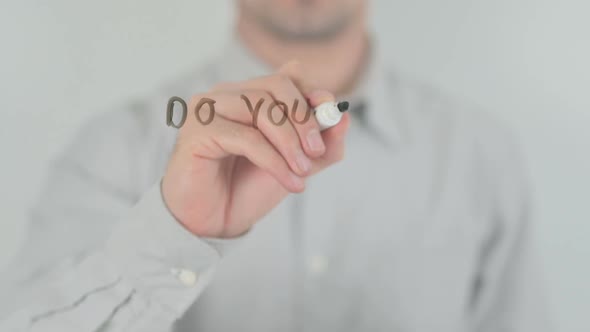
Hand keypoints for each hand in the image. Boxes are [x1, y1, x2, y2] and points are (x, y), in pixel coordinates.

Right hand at [161, 63, 349, 237]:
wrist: (213, 223)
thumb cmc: (247, 190)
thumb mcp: (295, 165)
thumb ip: (322, 145)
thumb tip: (345, 118)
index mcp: (247, 96)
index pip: (285, 79)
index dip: (311, 93)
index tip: (331, 115)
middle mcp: (226, 95)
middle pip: (275, 86)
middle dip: (304, 118)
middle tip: (317, 151)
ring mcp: (207, 109)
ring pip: (261, 109)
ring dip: (290, 143)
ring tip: (303, 172)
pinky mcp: (196, 130)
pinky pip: (247, 138)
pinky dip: (274, 161)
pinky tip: (291, 183)